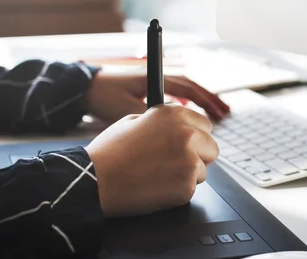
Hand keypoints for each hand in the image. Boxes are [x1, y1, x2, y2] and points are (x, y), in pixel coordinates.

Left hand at [84, 67, 229, 122]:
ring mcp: (153, 86)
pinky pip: (175, 96)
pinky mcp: (148, 93)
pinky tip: (192, 117)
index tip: (219, 111)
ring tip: (217, 113)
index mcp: (155, 81)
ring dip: (201, 102)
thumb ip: (150, 119)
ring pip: (185, 91)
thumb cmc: (104, 97)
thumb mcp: (127, 110)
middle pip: (191, 88)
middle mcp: (157, 80)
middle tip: (226, 112)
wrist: (84, 89)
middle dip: (210, 100)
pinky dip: (188, 105)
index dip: (206, 99)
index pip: (188, 88)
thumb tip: (173, 131)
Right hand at [86, 105, 218, 217]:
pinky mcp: (187, 184)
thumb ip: (162, 120)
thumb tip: (177, 125)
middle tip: (174, 164)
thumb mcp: (134, 120)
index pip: (205, 124)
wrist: (95, 180)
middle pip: (211, 147)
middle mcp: (187, 133)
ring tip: (159, 176)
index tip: (187, 144)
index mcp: (175, 114)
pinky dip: (178, 192)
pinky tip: (156, 188)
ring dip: (187, 175)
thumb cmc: (109, 152)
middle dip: (197, 156)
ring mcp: (189, 159)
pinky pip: (192, 189)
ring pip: (203, 169)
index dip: (195, 136)